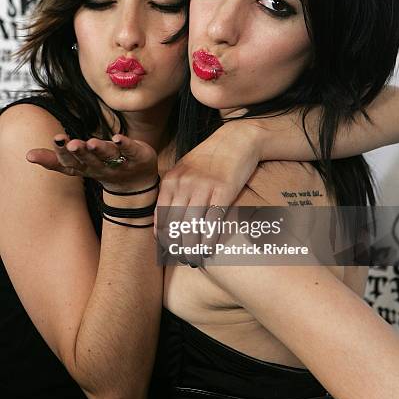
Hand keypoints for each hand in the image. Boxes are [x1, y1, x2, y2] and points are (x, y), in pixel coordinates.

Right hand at [26, 133, 157, 192]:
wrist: (136, 183)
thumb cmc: (101, 167)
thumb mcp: (77, 165)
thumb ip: (55, 159)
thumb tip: (27, 155)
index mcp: (84, 168)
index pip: (71, 163)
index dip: (63, 154)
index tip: (56, 140)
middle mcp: (101, 167)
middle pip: (89, 160)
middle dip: (80, 152)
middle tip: (72, 143)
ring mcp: (120, 163)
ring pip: (108, 156)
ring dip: (99, 149)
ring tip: (91, 142)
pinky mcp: (137, 157)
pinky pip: (130, 151)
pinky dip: (125, 145)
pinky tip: (118, 138)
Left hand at [156, 120, 261, 265]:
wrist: (237, 139)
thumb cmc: (210, 157)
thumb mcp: (185, 169)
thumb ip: (173, 191)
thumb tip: (163, 221)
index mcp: (171, 179)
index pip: (161, 216)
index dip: (164, 238)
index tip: (167, 251)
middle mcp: (184, 183)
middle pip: (175, 224)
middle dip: (178, 246)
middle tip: (182, 259)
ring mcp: (204, 186)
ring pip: (192, 225)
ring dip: (193, 247)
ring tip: (195, 258)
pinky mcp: (224, 189)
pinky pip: (213, 220)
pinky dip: (210, 238)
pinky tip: (209, 248)